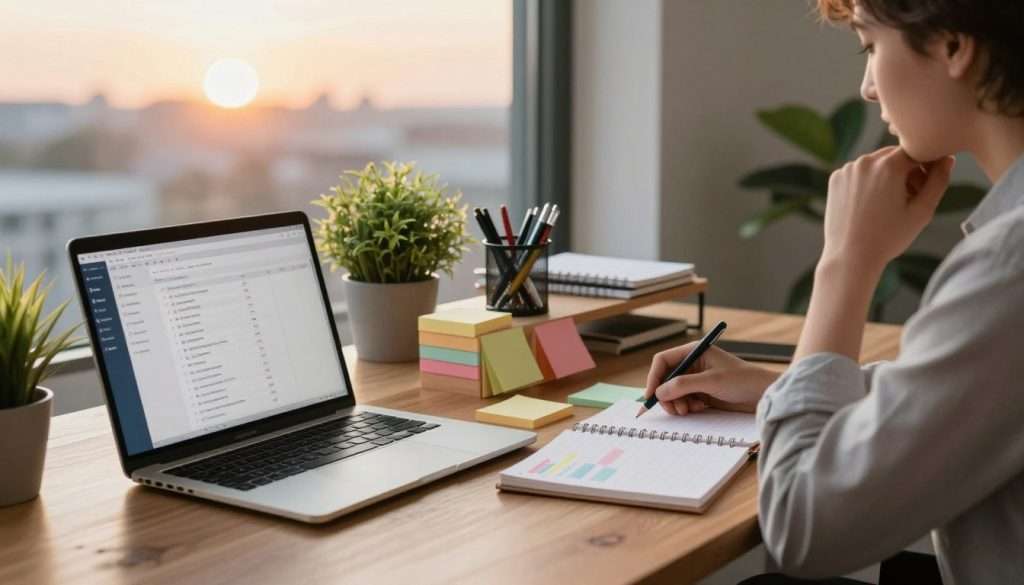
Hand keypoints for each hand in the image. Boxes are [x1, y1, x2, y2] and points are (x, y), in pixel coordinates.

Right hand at [643, 343, 780, 415]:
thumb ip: (683, 385)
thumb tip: (659, 392)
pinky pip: (683, 400)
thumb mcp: (711, 381)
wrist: (763, 395)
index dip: (654, 378)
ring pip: (672, 392)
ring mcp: (696, 379)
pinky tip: (700, 407)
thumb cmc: (742, 380)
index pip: (663, 361)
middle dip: (666, 395)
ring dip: (677, 403)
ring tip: (689, 409)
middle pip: (665, 379)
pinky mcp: (701, 392)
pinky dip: (686, 406)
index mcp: (693, 352)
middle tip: (674, 409)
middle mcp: (692, 364)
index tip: (651, 396)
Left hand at [822, 146, 953, 271]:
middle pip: (895, 156)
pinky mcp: (835, 179)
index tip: (925, 188)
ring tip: (890, 204)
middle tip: (910, 198)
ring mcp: (847, 169)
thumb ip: (939, 180)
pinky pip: (859, 172)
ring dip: (887, 176)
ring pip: (876, 163)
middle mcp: (866, 161)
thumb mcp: (923, 210)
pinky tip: (871, 205)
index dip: (926, 168)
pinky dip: (868, 182)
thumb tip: (947, 159)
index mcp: (889, 165)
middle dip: (907, 171)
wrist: (850, 256)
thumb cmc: (889, 237)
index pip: (917, 152)